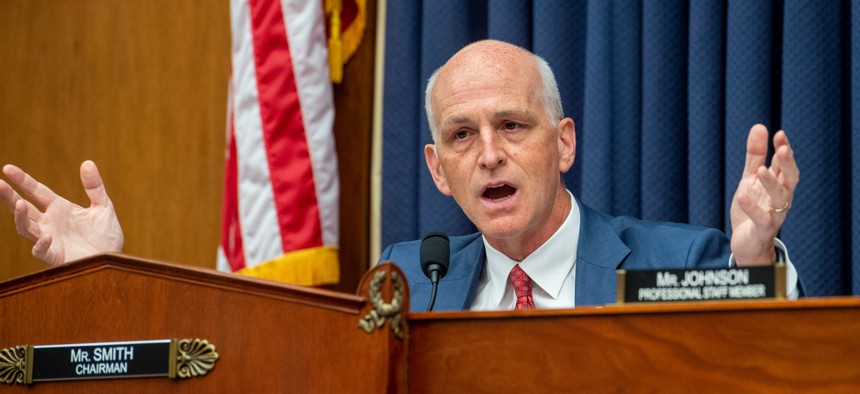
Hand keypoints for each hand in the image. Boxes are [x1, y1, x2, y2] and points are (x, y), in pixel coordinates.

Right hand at [0, 161, 123, 264]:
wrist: (112, 257)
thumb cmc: (106, 234)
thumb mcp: (103, 206)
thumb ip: (94, 186)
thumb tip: (88, 162)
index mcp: (59, 208)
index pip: (36, 191)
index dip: (22, 180)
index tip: (8, 168)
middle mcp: (49, 222)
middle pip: (23, 208)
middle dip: (10, 196)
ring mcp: (49, 239)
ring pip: (26, 227)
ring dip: (20, 217)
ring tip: (19, 204)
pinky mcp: (54, 256)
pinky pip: (42, 250)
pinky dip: (42, 244)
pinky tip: (47, 236)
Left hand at [730, 124, 798, 265]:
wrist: (747, 242)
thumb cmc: (752, 208)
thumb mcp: (750, 178)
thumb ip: (755, 155)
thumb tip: (759, 126)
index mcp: (779, 184)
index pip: (785, 165)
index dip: (785, 150)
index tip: (779, 134)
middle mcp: (781, 198)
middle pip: (790, 179)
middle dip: (787, 164)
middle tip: (782, 148)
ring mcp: (774, 214)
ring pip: (779, 198)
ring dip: (772, 184)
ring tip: (761, 170)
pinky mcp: (763, 229)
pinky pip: (761, 218)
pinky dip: (752, 207)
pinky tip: (741, 195)